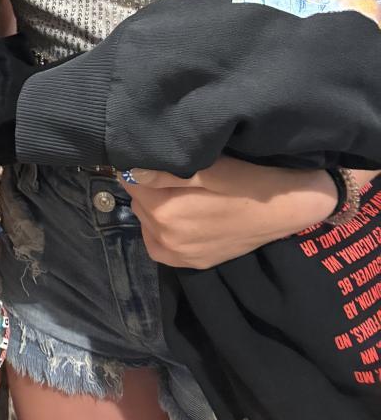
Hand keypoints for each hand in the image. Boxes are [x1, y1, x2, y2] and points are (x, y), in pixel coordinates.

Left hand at [123, 156, 337, 267]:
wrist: (287, 209)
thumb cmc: (248, 179)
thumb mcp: (209, 167)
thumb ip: (166, 172)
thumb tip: (130, 171)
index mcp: (166, 211)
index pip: (130, 180)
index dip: (140, 164)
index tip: (158, 156)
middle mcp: (167, 238)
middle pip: (139, 202)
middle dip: (148, 186)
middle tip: (173, 172)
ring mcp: (180, 254)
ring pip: (147, 222)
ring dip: (155, 206)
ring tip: (179, 192)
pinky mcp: (194, 263)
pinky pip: (160, 246)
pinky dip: (161, 230)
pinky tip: (178, 216)